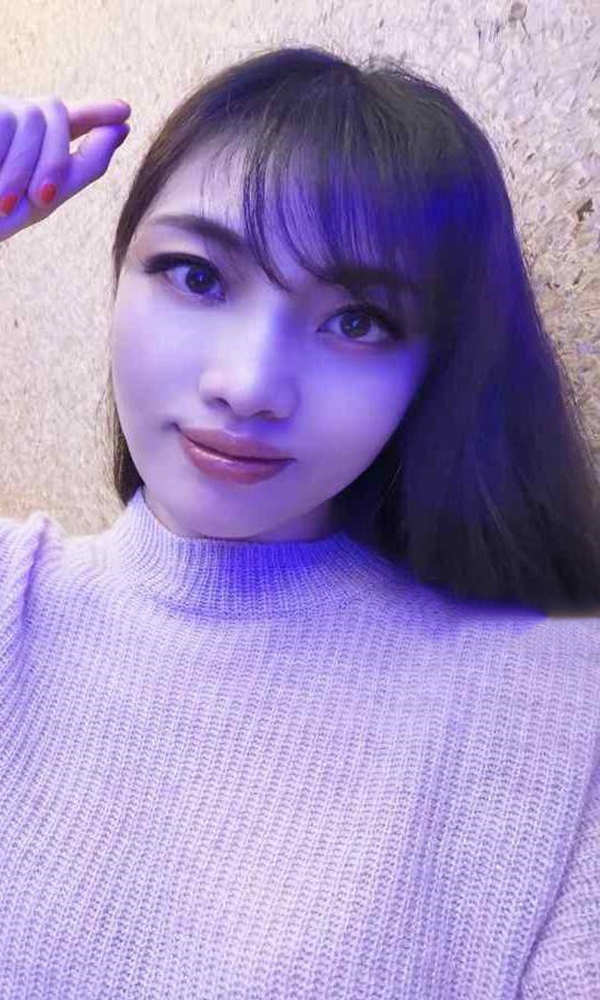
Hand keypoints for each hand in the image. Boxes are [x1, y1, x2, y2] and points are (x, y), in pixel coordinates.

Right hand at [0, 95, 130, 240]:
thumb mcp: (44, 197)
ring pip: (30, 116)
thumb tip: (121, 128)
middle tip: (42, 200)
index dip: (96, 113)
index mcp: (33, 142)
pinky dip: (2, 162)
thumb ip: (84, 164)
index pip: (68, 119)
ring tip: (1, 203)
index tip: (125, 113)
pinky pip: (4, 124)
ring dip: (21, 167)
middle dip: (54, 160)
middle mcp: (14, 118)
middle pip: (54, 111)